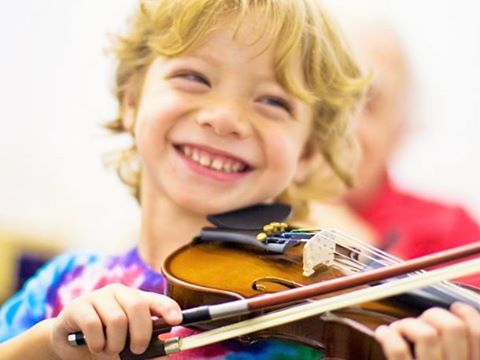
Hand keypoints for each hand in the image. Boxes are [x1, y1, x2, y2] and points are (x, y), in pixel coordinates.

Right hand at [49, 283, 181, 359]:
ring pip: (116, 319)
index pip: (157, 299)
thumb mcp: (128, 343)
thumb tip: (165, 353)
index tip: (177, 321)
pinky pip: (93, 325)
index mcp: (135, 298)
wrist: (69, 342)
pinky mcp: (78, 307)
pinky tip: (95, 346)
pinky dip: (97, 343)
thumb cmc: (105, 340)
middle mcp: (118, 292)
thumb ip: (147, 348)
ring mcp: (98, 297)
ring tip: (110, 349)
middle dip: (141, 333)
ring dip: (115, 343)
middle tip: (137, 350)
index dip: (168, 308)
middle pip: (137, 306)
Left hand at [375, 302, 479, 359]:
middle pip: (452, 328)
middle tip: (420, 321)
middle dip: (433, 315)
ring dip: (408, 324)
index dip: (467, 313)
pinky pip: (398, 351)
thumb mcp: (454, 357)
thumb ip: (458, 346)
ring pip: (426, 335)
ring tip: (399, 329)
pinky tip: (383, 334)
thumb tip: (453, 312)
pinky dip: (388, 336)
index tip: (455, 307)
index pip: (477, 332)